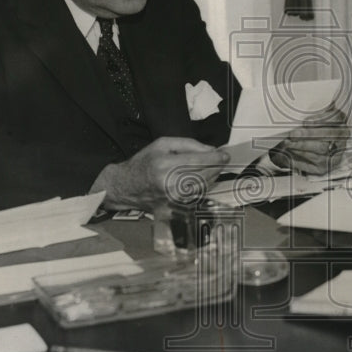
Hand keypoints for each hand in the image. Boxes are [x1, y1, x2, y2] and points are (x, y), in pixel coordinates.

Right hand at [92, 136, 229, 209]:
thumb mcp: (162, 144)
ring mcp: (173, 199)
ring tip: (213, 167)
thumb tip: (211, 150)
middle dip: (217, 166)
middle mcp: (170, 184)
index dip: (216, 158)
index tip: (225, 154)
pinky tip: (204, 177)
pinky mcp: (175, 207)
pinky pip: (198, 194)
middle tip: (222, 159)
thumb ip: (188, 144)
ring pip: (204, 186)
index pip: (198, 161)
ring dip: (213, 176)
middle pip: (204, 174)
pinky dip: (205, 185)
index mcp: (165, 165)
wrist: (126, 187)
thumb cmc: (144, 162)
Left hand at [269, 104, 349, 174]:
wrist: (303, 146)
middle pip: (329, 135)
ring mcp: (335, 153)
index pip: (337, 117)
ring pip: (321, 151)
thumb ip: (310, 109)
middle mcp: (340, 137)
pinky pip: (313, 165)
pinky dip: (299, 160)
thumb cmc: (309, 128)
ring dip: (301, 147)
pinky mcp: (325, 167)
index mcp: (339, 121)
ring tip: (288, 143)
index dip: (322, 119)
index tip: (307, 121)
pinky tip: (290, 154)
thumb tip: (299, 101)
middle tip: (293, 134)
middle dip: (310, 135)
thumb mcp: (311, 115)